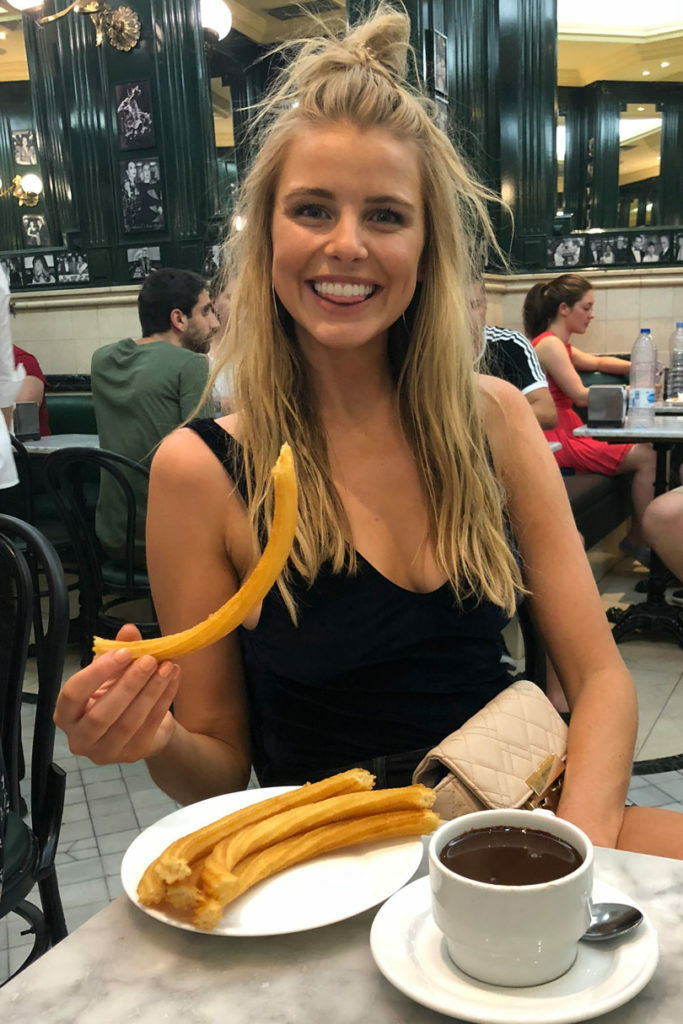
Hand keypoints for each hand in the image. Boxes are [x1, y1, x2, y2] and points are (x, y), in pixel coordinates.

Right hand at [54, 624, 179, 764]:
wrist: (140, 724)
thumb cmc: (116, 695)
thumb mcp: (112, 672)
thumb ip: (118, 650)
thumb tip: (128, 630)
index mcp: (66, 714)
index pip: (73, 694)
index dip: (97, 672)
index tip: (124, 652)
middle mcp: (79, 738)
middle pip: (101, 713)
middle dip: (129, 684)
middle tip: (150, 659)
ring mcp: (105, 752)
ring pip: (128, 722)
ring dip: (151, 691)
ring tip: (167, 667)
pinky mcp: (131, 755)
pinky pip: (149, 726)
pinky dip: (163, 700)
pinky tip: (174, 679)